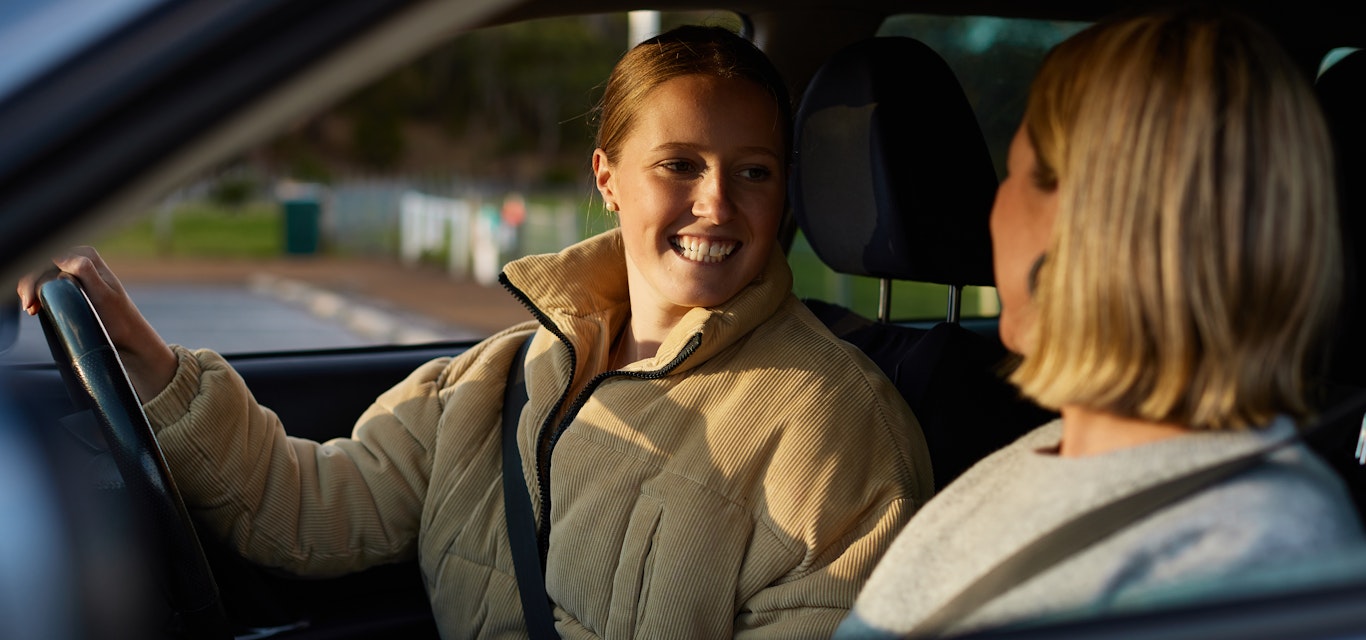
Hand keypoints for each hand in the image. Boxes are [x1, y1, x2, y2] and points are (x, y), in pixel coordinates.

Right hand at [17, 246, 177, 400]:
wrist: (128, 337)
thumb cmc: (118, 318)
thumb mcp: (102, 293)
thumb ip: (84, 271)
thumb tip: (59, 256)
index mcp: (85, 255)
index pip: (48, 257)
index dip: (35, 275)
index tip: (31, 298)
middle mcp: (78, 260)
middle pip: (42, 266)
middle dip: (30, 284)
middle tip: (29, 307)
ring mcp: (73, 273)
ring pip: (41, 275)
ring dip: (30, 290)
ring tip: (31, 309)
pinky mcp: (70, 286)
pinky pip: (45, 284)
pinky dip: (36, 293)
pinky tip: (34, 308)